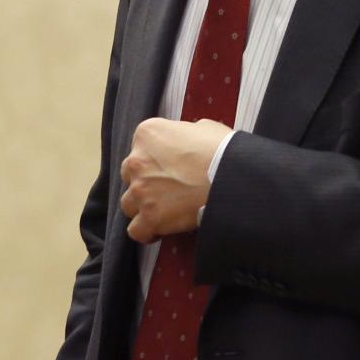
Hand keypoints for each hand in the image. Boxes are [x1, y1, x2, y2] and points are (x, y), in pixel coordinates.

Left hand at [118, 118, 231, 242]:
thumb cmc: (221, 151)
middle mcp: (137, 161)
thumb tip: (187, 141)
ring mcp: (141, 190)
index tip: (168, 167)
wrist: (231, 177)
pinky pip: (136, 230)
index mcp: (148, 134)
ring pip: (129, 203)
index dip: (155, 160)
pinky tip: (157, 230)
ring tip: (164, 211)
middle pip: (130, 176)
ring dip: (143, 207)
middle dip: (145, 182)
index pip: (140, 148)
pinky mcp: (149, 216)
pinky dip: (145, 231)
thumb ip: (184, 133)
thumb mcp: (202, 127)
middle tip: (166, 188)